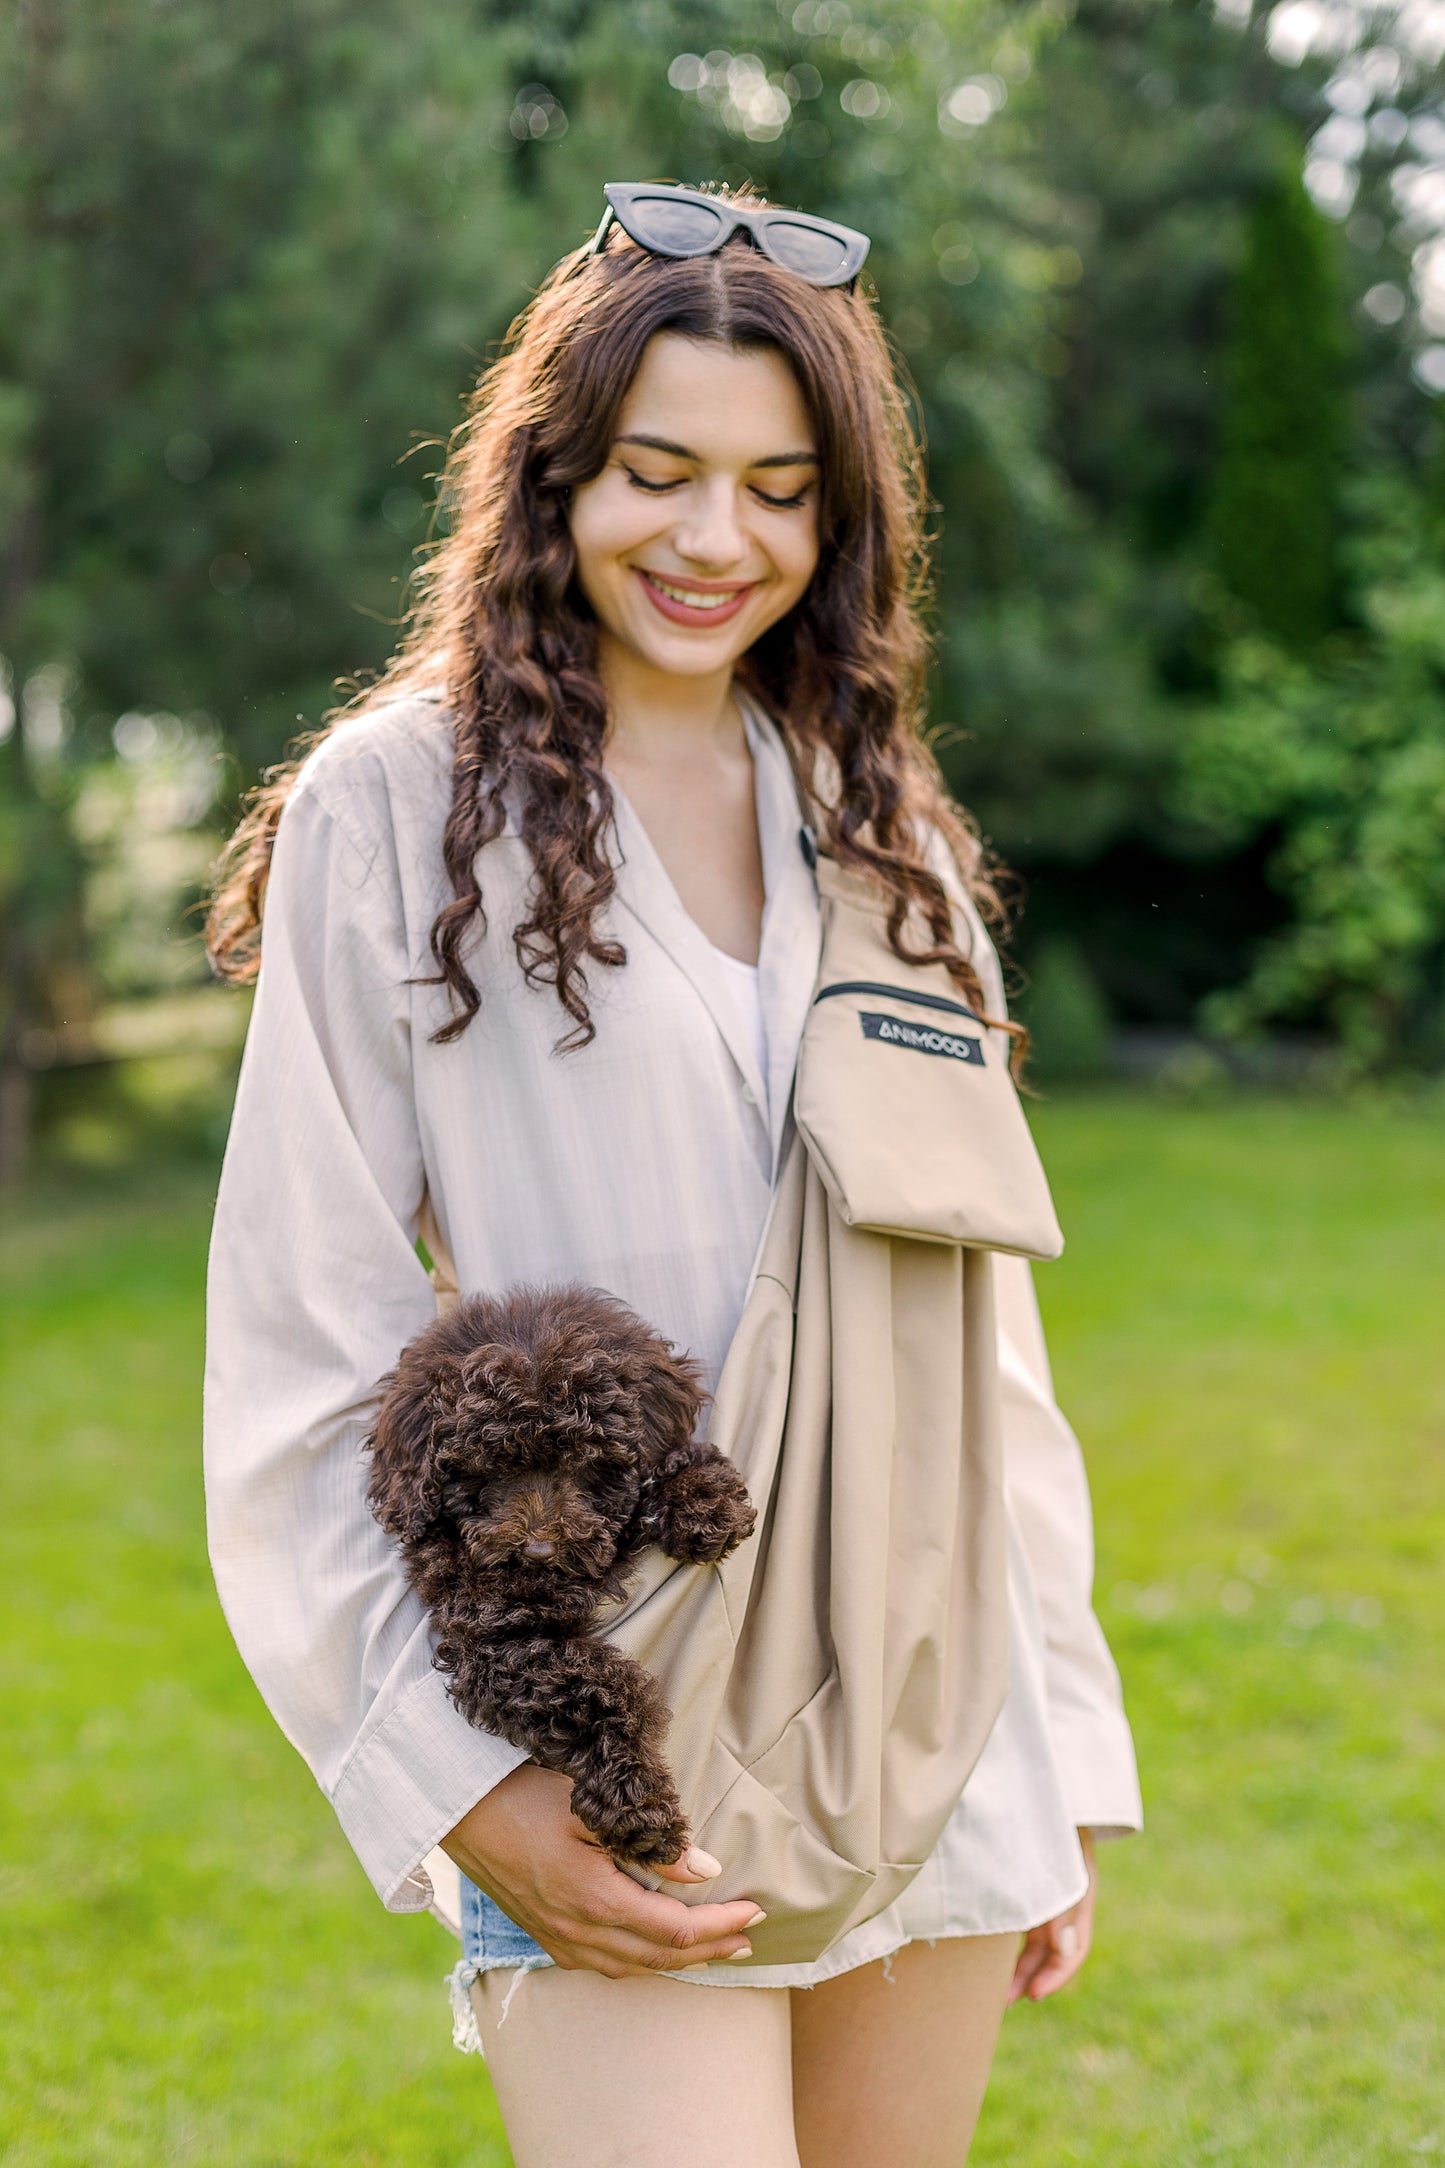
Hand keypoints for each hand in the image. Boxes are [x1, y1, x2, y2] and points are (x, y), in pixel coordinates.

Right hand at [440, 1763, 763, 1978]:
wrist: (458, 1810)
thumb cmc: (524, 1796)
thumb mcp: (590, 1808)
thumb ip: (650, 1842)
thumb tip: (705, 1869)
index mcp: (595, 1900)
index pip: (676, 1929)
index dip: (721, 1924)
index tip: (757, 1911)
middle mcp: (578, 1932)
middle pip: (660, 1958)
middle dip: (710, 1950)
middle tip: (749, 1938)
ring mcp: (558, 1940)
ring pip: (632, 1969)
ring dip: (678, 1962)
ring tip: (714, 1949)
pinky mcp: (544, 1936)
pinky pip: (603, 1966)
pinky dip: (640, 1964)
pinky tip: (652, 1950)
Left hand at [1008, 1828, 1095, 2004]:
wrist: (1038, 1773)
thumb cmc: (1046, 1812)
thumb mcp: (1060, 1857)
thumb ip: (1062, 1904)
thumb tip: (1064, 1952)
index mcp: (1079, 1891)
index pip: (1074, 1948)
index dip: (1056, 1976)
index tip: (1033, 1996)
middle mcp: (1065, 1894)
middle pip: (1052, 1949)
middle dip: (1031, 1977)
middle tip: (1004, 2001)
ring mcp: (1047, 1887)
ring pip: (1036, 1938)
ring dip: (1020, 1964)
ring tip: (997, 1989)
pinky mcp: (1028, 1878)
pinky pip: (1024, 1919)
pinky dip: (1012, 1940)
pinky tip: (992, 1953)